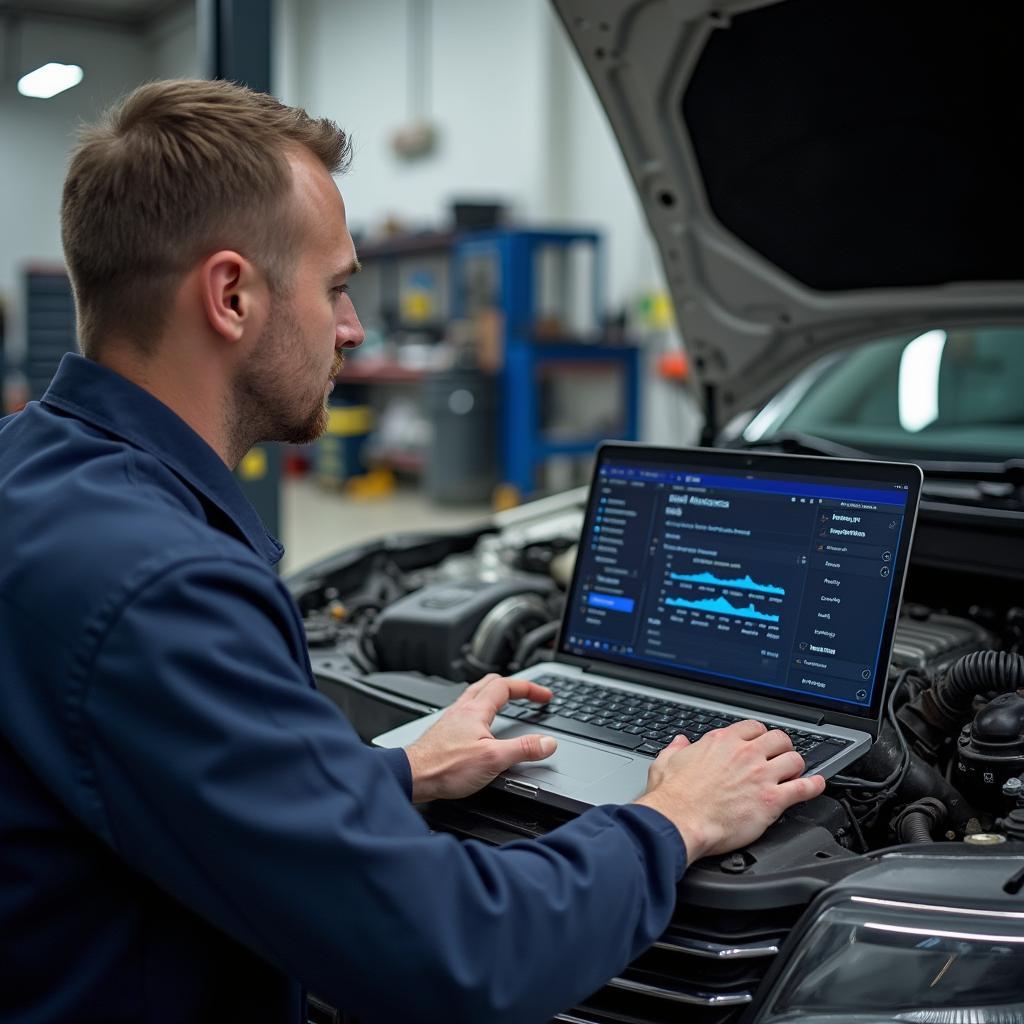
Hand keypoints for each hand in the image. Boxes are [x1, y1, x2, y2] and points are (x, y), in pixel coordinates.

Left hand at [404, 674, 557, 802]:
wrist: (413, 776)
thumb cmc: (444, 767)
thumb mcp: (493, 760)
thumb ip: (523, 749)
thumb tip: (548, 742)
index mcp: (476, 710)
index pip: (506, 686)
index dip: (529, 688)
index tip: (545, 696)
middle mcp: (462, 710)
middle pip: (489, 684)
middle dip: (513, 686)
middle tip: (527, 695)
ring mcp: (452, 720)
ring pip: (476, 696)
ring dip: (495, 695)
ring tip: (507, 704)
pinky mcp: (444, 733)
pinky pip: (466, 712)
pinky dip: (481, 711)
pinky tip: (481, 727)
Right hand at [634, 720, 824, 860]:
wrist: (680, 821)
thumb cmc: (673, 797)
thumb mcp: (666, 762)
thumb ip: (677, 749)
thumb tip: (680, 742)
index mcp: (721, 742)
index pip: (753, 727)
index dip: (760, 736)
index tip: (760, 744)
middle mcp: (744, 754)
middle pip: (779, 738)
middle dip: (782, 747)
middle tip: (780, 757)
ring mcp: (761, 775)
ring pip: (794, 759)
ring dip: (796, 766)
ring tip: (795, 774)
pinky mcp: (772, 800)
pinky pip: (803, 787)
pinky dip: (814, 786)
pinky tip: (817, 785)